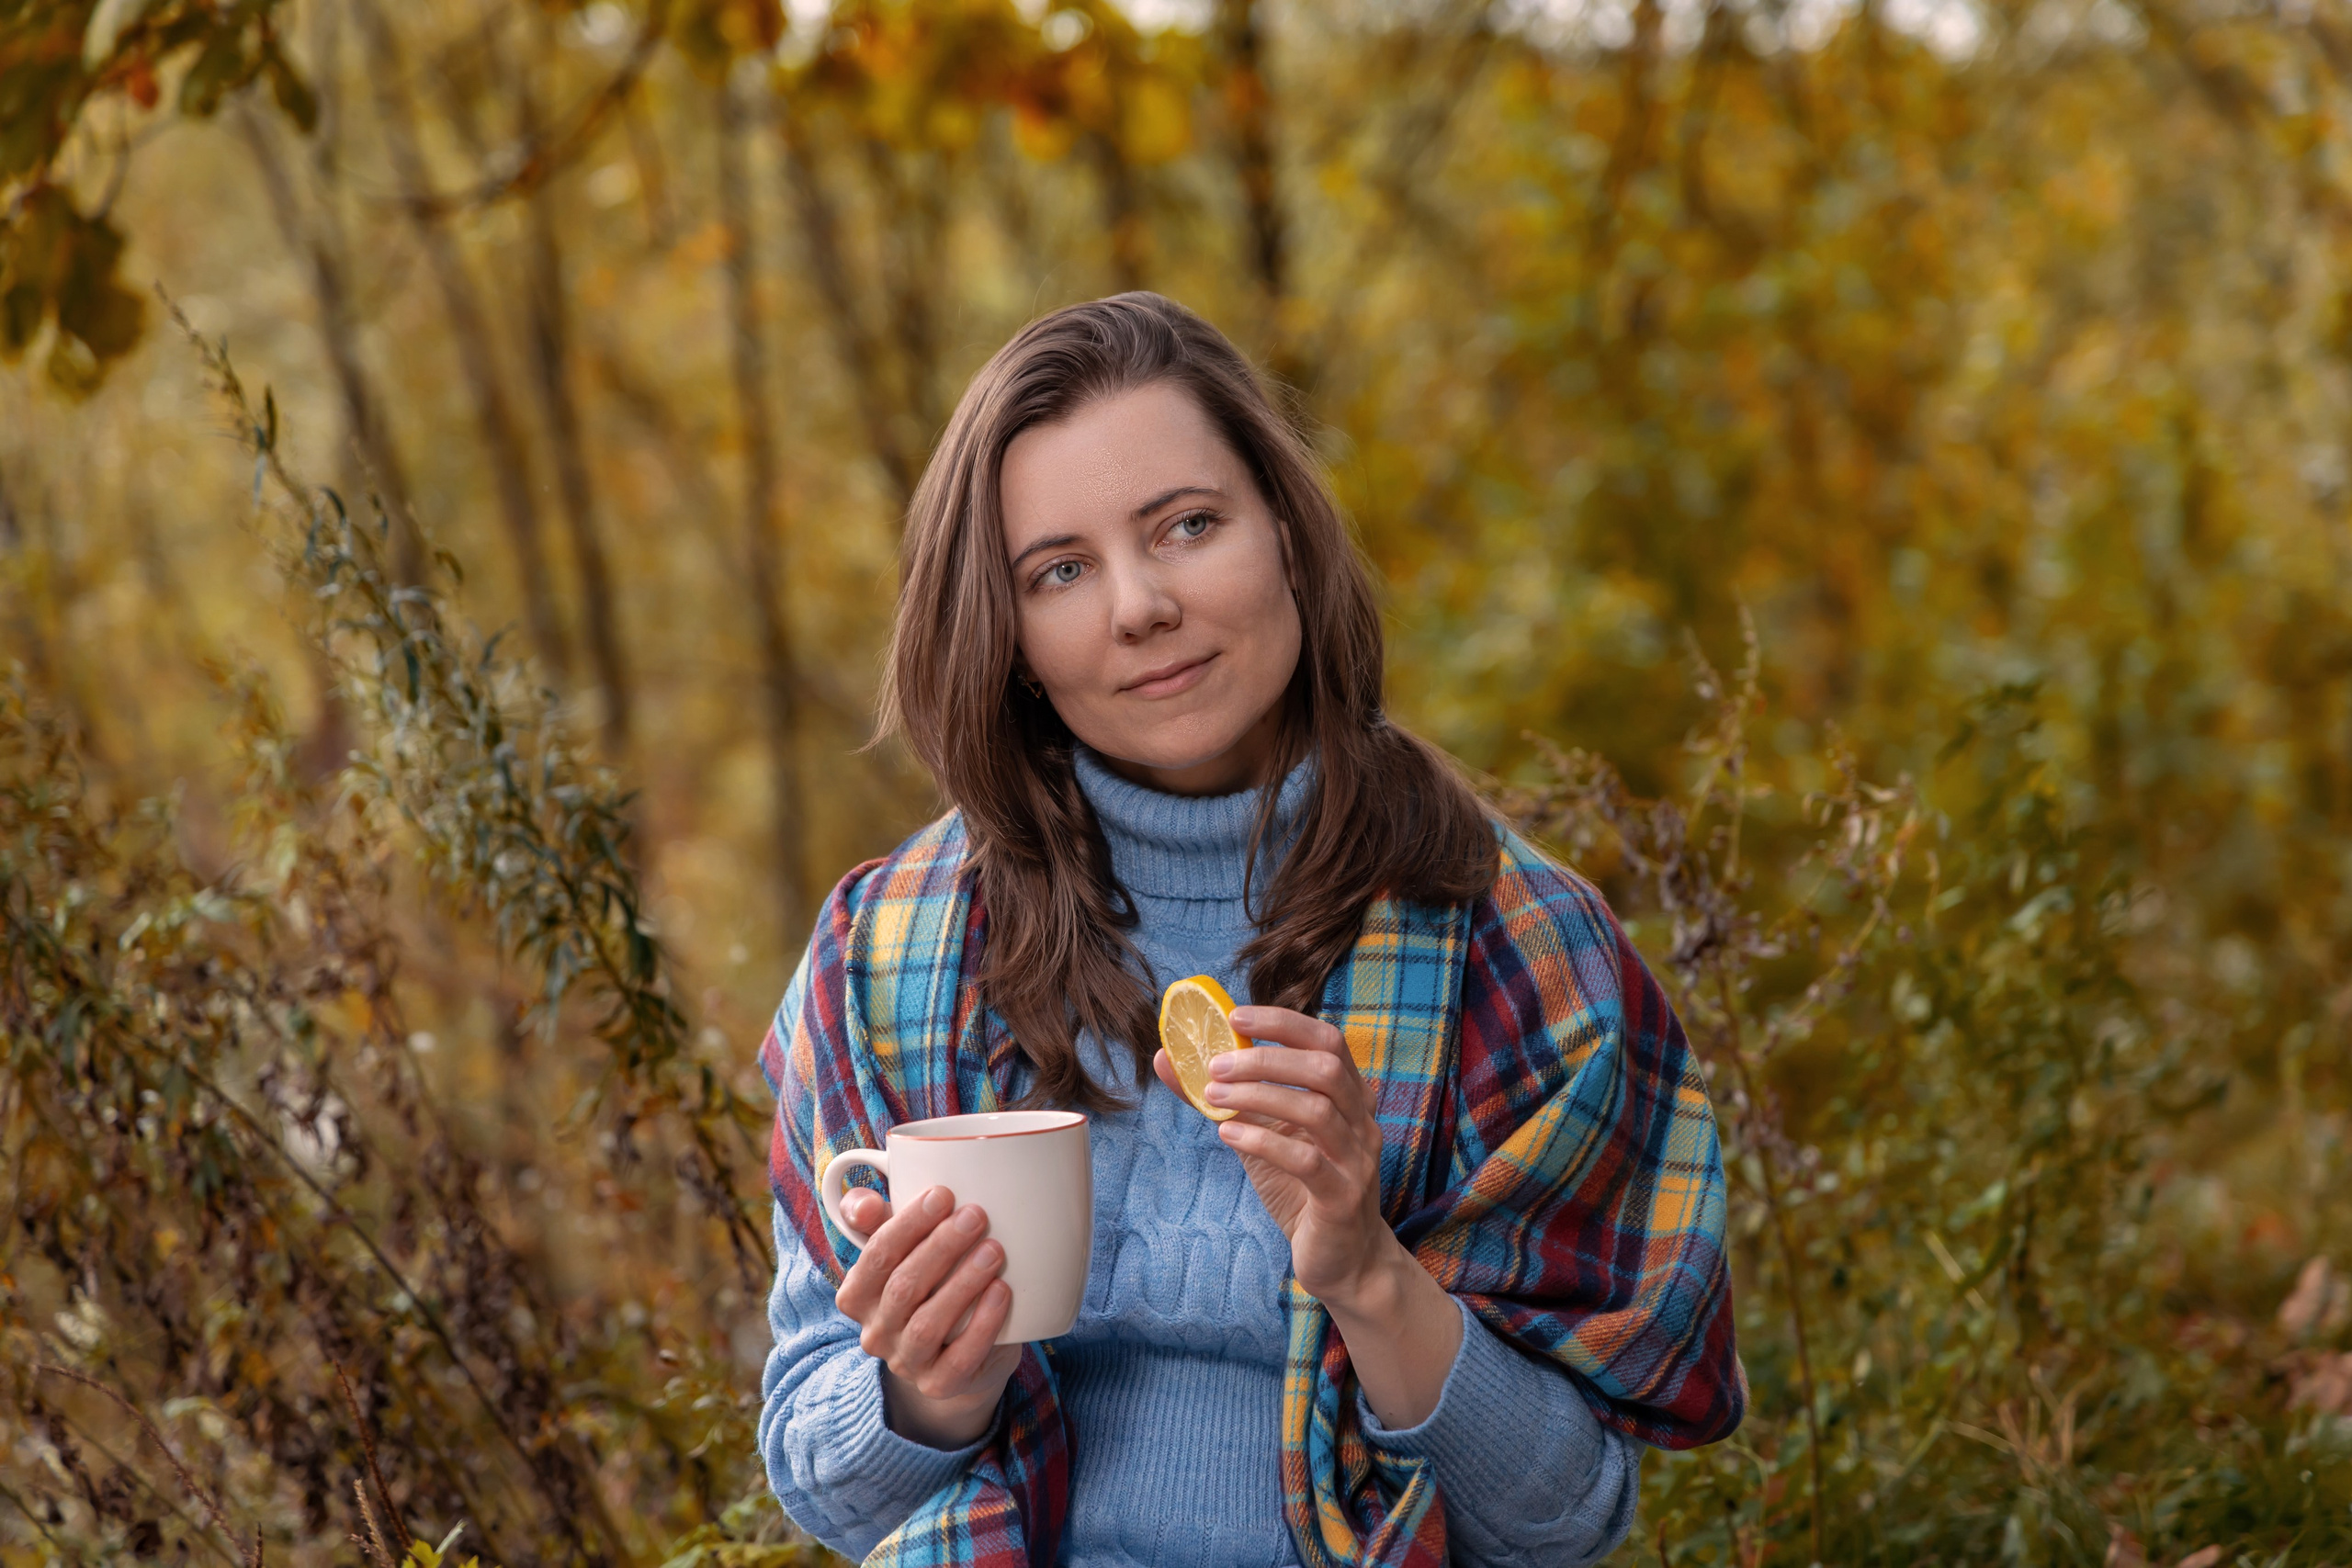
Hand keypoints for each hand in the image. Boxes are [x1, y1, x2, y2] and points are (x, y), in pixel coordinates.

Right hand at [833, 1184, 1022, 1448]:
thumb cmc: (929, 1286)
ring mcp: (906, 1363)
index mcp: (858, 1295)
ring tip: (994, 1250)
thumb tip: (864, 1202)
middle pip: (903, 1287)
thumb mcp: (903, 1251)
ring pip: (928, 1324)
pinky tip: (1002, 1292)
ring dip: (962, 1283)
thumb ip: (876, 1220)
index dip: (908, 1223)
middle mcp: (875, 1332)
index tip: (943, 1194)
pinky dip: (982, 1323)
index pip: (876, 1256)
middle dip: (941, 1247)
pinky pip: (959, 1358)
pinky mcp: (939, 1385)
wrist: (958, 1355)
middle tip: (976, 1215)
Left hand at [1154, 1005, 1395, 1304]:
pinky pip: (1306, 1161)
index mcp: (1349, 1098)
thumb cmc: (1302, 1189)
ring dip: (1258, 1096)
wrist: (1343, 1260)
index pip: (1327, 1040)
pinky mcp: (1343, 1198)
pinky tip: (1228, 1135)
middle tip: (1216, 1065)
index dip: (1283, 1022)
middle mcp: (1361, 1122)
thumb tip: (1169, 1060)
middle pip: (1324, 1068)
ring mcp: (1357, 1160)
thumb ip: (1227, 1098)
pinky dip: (1263, 1140)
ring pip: (1316, 1110)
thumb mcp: (1263, 1136)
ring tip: (1213, 1098)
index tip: (1234, 1016)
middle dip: (1266, 1059)